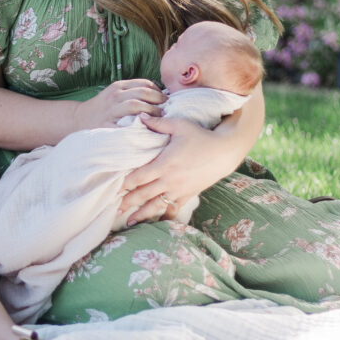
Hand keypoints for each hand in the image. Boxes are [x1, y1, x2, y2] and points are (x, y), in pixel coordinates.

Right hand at [72, 78, 164, 130]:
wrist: (78, 119)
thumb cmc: (102, 108)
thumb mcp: (114, 94)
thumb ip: (132, 92)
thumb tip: (158, 95)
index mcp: (118, 86)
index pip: (145, 84)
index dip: (158, 91)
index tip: (164, 100)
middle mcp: (115, 96)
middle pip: (143, 93)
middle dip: (158, 100)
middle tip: (166, 109)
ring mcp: (111, 110)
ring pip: (136, 105)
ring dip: (152, 112)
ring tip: (159, 118)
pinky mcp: (108, 124)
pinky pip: (127, 124)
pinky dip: (139, 126)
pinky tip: (147, 129)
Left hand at [118, 114, 232, 225]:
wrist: (224, 151)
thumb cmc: (201, 136)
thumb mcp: (179, 125)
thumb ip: (158, 123)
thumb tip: (140, 116)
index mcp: (164, 164)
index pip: (139, 177)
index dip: (125, 183)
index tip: (114, 187)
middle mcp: (170, 180)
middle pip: (144, 194)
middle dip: (128, 202)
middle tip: (115, 208)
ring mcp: (179, 190)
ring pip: (157, 205)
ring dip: (142, 214)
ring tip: (130, 222)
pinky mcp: (188, 194)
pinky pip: (174, 209)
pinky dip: (165, 217)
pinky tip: (156, 224)